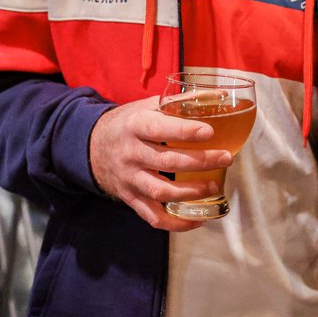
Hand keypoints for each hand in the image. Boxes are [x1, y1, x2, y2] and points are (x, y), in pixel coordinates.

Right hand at [89, 96, 233, 230]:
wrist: (91, 146)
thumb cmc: (130, 122)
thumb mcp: (149, 105)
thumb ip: (182, 101)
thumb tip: (220, 93)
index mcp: (135, 126)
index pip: (160, 129)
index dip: (185, 131)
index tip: (210, 131)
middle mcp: (130, 154)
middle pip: (167, 161)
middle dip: (200, 161)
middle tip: (226, 158)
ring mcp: (129, 179)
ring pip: (161, 191)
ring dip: (191, 192)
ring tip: (215, 185)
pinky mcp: (130, 198)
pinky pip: (152, 216)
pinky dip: (176, 223)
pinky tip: (197, 219)